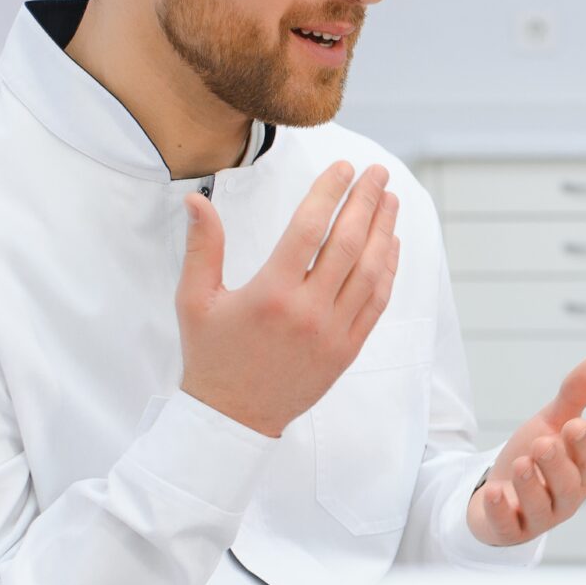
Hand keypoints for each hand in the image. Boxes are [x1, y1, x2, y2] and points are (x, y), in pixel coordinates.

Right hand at [176, 163, 399, 437]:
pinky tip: (391, 244)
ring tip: (391, 200)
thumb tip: (196, 199)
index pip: (310, 228)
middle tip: (377, 173)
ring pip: (370, 271)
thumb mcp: (194, 300)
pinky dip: (388, 270)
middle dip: (367, 201)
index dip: (330, 192)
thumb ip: (202, 247)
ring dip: (384, 231)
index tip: (343, 168)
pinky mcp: (347, 350)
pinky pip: (377, 303)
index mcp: (270, 294)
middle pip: (348, 243)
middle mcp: (308, 312)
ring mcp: (333, 333)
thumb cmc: (210, 355)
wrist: (234, 417)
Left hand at [468, 355, 585, 546]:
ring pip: (541, 508)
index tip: (574, 425)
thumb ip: (576, 394)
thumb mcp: (551, 422)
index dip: (583, 446)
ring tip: (520, 462)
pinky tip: (493, 493)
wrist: (498, 491)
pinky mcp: (510, 532)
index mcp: (582, 473)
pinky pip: (509, 528)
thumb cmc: (534, 457)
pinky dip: (501, 512)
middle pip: (568, 486)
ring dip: (531, 486)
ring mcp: (538, 519)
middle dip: (556, 465)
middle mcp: (565, 499)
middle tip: (542, 442)